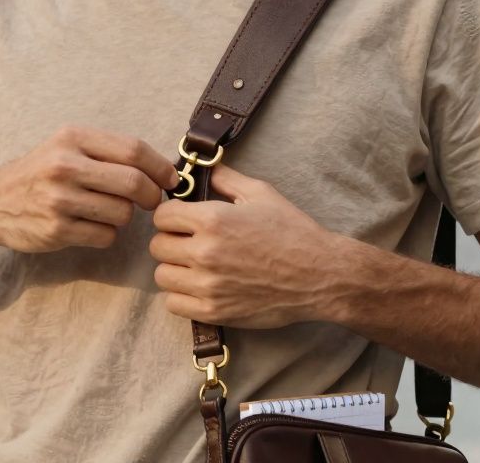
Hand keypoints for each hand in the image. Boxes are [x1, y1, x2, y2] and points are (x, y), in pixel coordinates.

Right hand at [0, 126, 179, 252]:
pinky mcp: (57, 229)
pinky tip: (91, 226)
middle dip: (151, 195)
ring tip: (109, 211)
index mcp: (72, 138)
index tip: (170, 179)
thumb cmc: (40, 173)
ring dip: (125, 216)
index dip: (160, 166)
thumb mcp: (66, 148)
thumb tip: (162, 170)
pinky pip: (106, 236)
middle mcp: (65, 166)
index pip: (132, 149)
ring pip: (122, 213)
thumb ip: (107, 153)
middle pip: (133, 182)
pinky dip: (107, 234)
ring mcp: (59, 199)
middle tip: (151, 201)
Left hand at [149, 164, 349, 328]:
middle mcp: (205, 252)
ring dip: (174, 269)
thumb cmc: (293, 232)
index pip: (162, 216)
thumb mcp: (261, 193)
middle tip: (189, 243)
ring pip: (162, 275)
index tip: (182, 221)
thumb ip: (225, 178)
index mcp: (213, 219)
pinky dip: (181, 296)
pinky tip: (199, 287)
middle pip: (158, 246)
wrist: (321, 275)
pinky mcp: (214, 311)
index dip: (171, 216)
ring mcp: (208, 285)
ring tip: (194, 266)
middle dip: (171, 241)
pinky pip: (173, 303)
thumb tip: (202, 167)